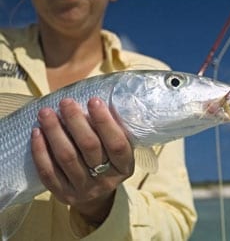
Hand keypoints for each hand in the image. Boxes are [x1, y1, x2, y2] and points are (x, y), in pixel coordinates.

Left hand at [31, 97, 133, 223]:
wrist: (96, 197)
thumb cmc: (107, 162)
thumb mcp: (117, 150)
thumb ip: (112, 131)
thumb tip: (96, 101)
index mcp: (124, 167)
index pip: (117, 144)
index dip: (105, 122)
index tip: (94, 100)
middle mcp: (106, 180)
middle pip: (90, 148)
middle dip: (76, 121)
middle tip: (66, 102)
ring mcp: (84, 189)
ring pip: (67, 158)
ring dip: (55, 132)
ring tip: (46, 113)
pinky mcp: (63, 194)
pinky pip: (49, 172)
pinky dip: (41, 151)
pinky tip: (37, 133)